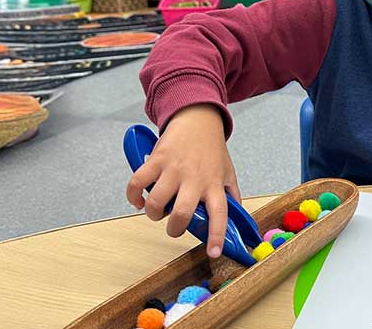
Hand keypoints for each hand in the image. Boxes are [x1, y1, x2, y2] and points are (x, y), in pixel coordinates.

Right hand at [126, 104, 241, 257]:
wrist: (198, 118)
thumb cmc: (211, 148)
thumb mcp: (228, 171)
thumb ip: (231, 195)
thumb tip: (238, 218)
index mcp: (214, 184)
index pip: (220, 214)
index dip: (216, 236)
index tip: (214, 253)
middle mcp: (194, 178)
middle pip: (182, 213)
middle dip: (174, 229)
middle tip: (173, 227)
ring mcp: (174, 169)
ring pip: (156, 202)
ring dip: (153, 214)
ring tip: (156, 211)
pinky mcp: (156, 159)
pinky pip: (137, 183)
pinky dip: (133, 196)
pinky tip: (139, 200)